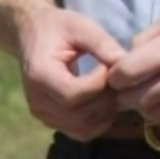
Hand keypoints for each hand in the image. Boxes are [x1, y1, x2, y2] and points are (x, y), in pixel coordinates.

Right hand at [17, 4, 125, 140]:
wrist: (33, 36)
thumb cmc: (58, 28)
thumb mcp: (80, 26)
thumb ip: (102, 44)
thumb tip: (126, 63)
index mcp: (40, 75)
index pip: (73, 94)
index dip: (99, 83)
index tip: (108, 65)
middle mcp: (38, 102)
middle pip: (81, 117)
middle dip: (107, 99)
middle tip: (117, 79)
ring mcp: (44, 115)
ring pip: (84, 129)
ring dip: (106, 112)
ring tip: (112, 87)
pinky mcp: (53, 121)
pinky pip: (81, 131)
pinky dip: (100, 120)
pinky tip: (105, 98)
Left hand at [108, 0, 159, 134]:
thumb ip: (146, 39)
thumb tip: (125, 59)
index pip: (122, 76)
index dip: (116, 76)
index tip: (122, 74)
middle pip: (134, 100)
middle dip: (128, 94)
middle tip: (134, 87)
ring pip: (153, 115)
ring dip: (147, 108)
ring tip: (154, 96)